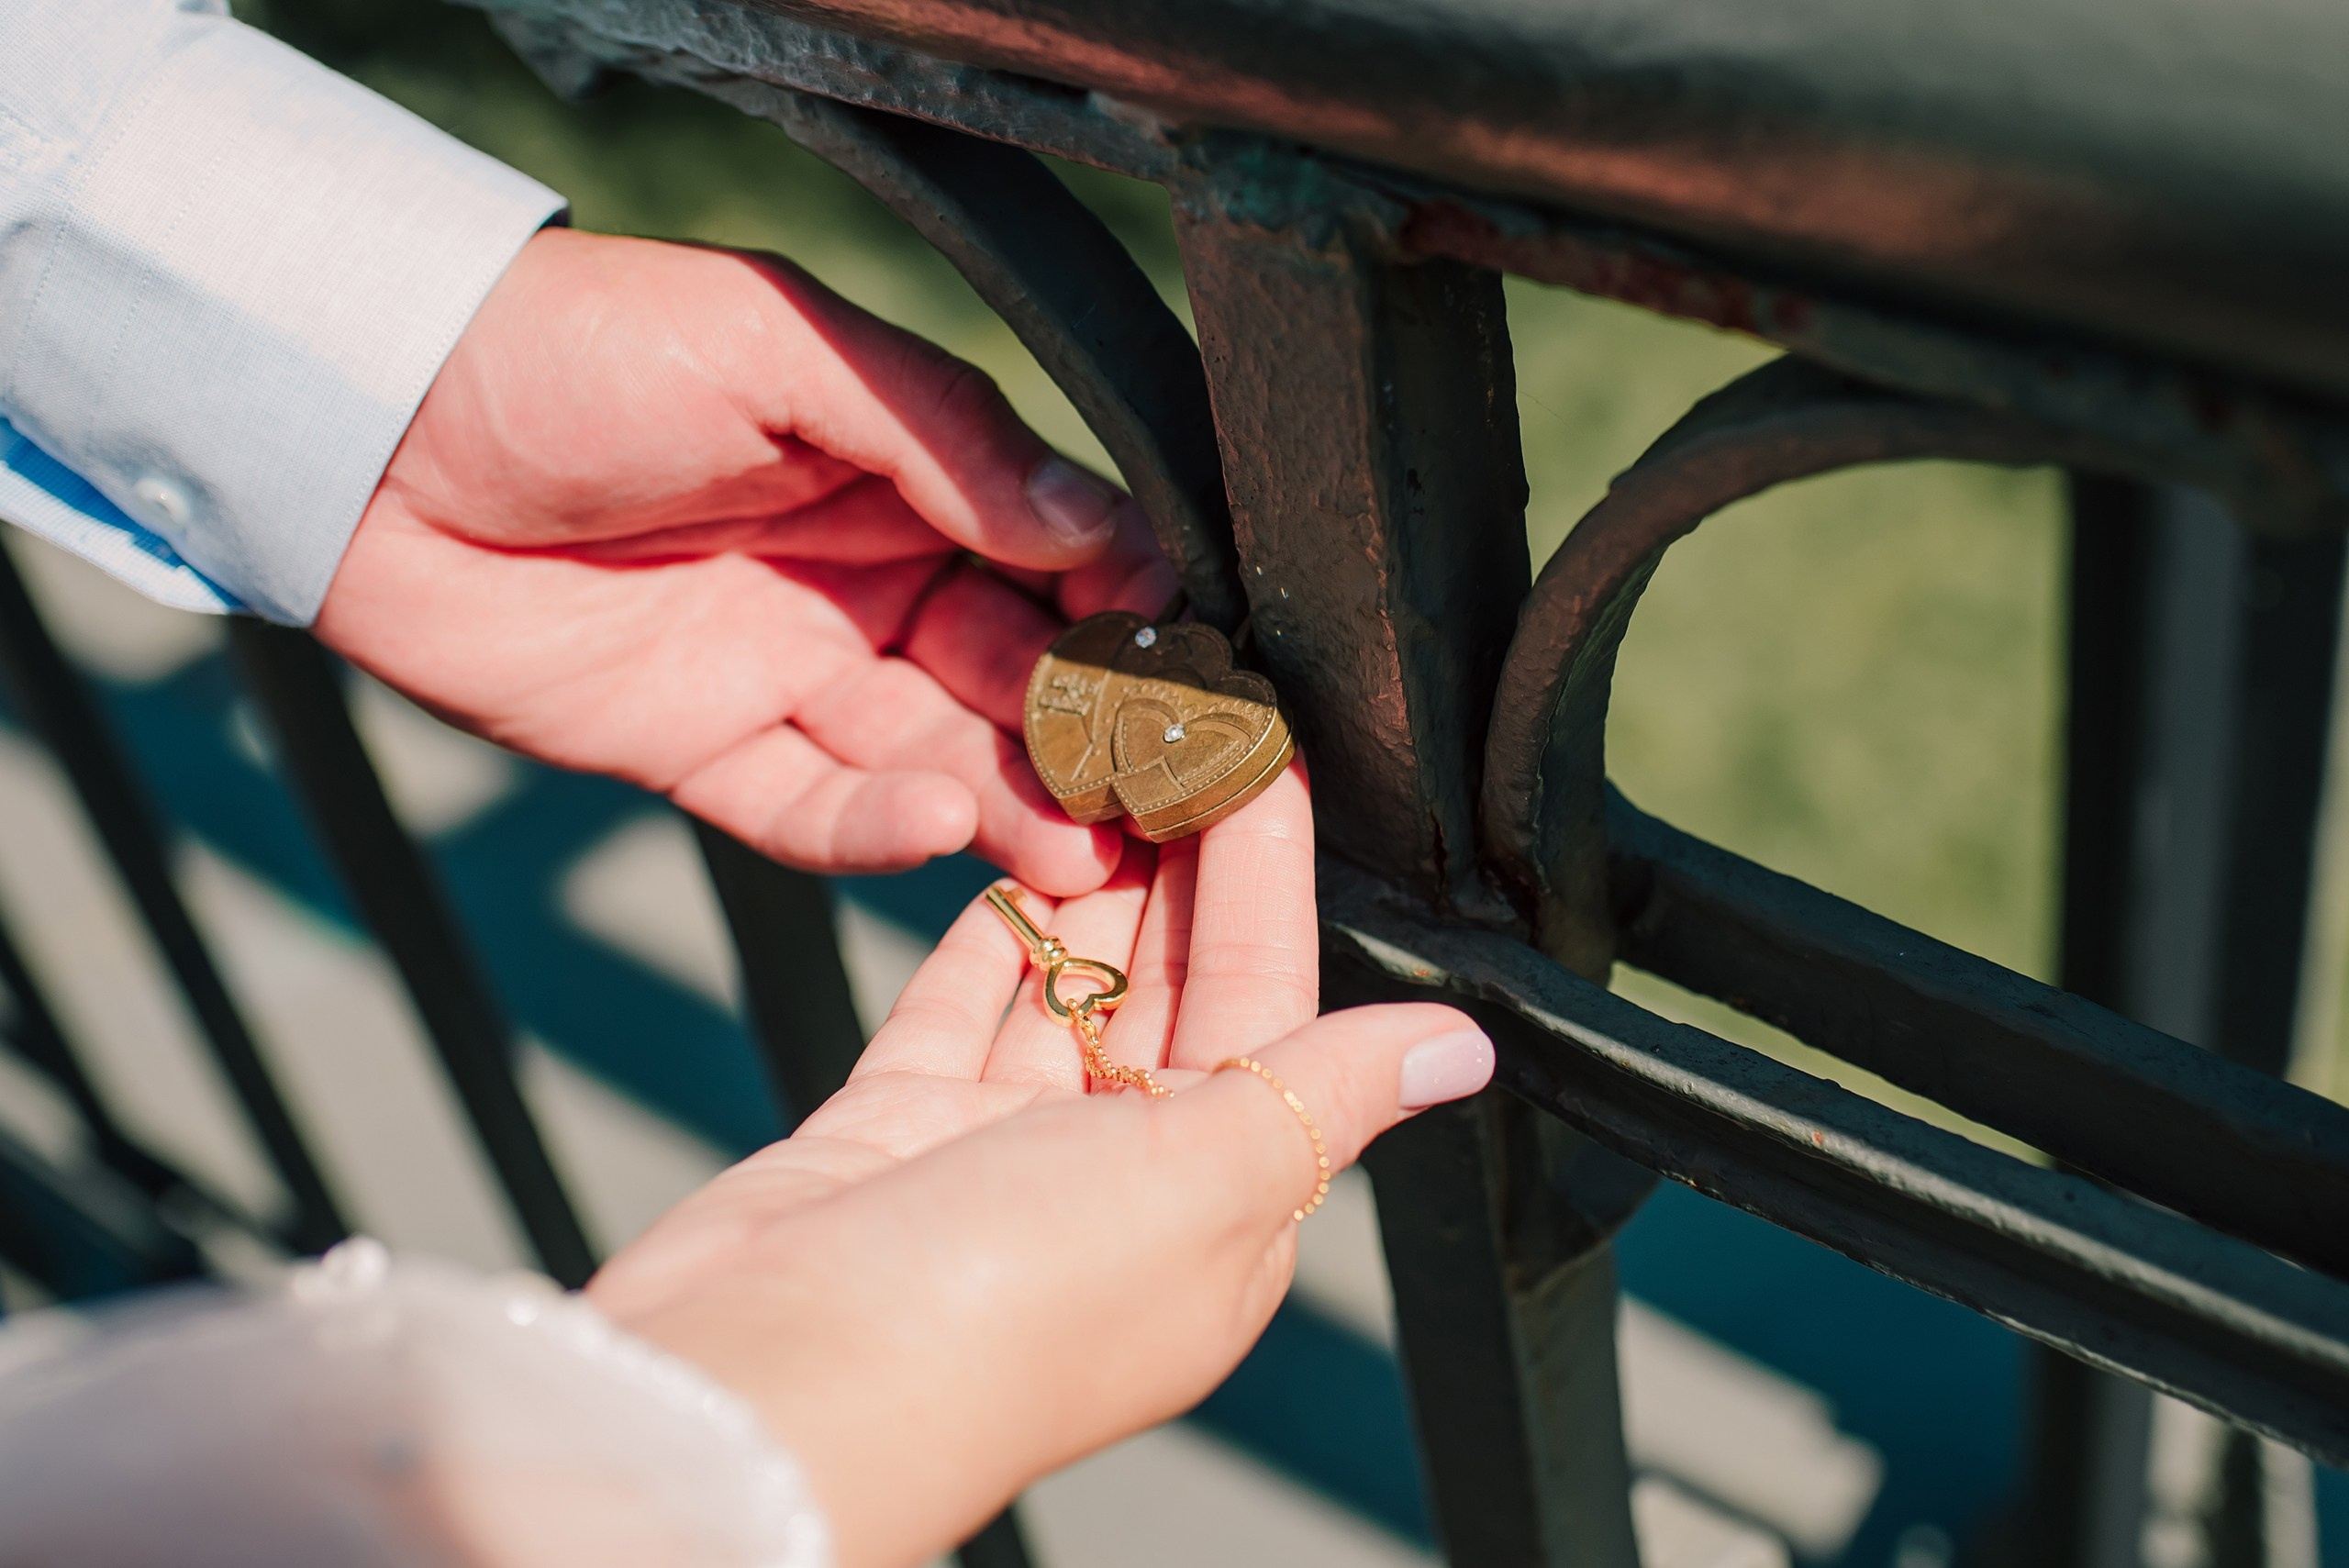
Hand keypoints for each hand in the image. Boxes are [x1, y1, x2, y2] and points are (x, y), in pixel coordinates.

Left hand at [314, 228, 1175, 893]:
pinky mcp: (705, 754)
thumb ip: (944, 437)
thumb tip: (1096, 521)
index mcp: (902, 471)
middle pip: (1009, 670)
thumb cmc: (577, 349)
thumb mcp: (782, 347)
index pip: (1050, 550)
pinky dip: (879, 828)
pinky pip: (813, 808)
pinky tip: (941, 828)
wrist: (367, 429)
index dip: (1121, 604)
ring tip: (1085, 843)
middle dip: (1085, 731)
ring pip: (932, 753)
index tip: (1188, 658)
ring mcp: (789, 671)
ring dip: (1011, 800)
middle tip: (1158, 790)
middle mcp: (864, 579)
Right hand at [585, 770, 1495, 1567]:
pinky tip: (1004, 867)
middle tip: (1180, 738)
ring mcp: (998, 1161)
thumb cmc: (997, 1312)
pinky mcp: (894, 1136)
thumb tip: (1462, 1053)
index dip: (1268, 886)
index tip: (1268, 769)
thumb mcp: (1198, 1184)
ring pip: (1061, 996)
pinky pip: (956, 1017)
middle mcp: (1116, 1189)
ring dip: (1088, 891)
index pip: (1269, 1011)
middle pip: (1169, 994)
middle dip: (1183, 868)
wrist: (770, 1380)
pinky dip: (984, 945)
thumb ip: (1323, 1094)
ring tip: (1103, 771)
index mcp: (1215, 1215)